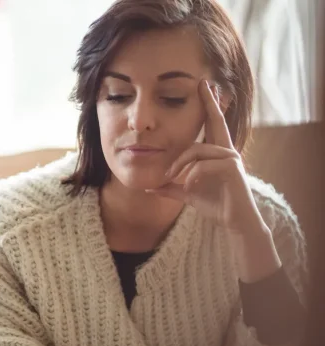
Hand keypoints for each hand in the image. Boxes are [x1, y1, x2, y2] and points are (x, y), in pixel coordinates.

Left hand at [147, 80, 264, 236]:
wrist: (234, 223)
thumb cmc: (214, 205)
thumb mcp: (187, 194)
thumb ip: (170, 187)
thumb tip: (150, 186)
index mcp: (216, 153)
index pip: (212, 124)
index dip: (209, 105)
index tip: (205, 86)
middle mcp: (226, 151)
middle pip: (215, 122)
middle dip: (209, 102)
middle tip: (204, 83)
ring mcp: (231, 158)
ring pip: (197, 150)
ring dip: (179, 164)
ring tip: (170, 177)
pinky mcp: (232, 169)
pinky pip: (203, 166)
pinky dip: (191, 176)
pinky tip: (188, 186)